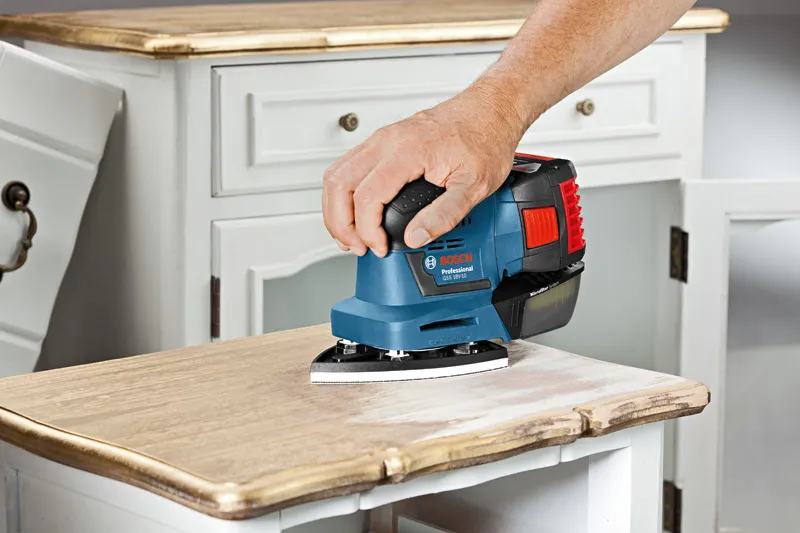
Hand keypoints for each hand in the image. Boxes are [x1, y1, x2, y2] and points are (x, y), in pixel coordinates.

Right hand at [322, 82, 525, 256]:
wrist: (490, 110)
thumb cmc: (485, 139)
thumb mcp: (475, 185)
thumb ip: (445, 214)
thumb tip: (416, 237)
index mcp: (408, 151)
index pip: (367, 196)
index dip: (367, 229)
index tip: (379, 247)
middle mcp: (387, 141)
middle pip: (339, 184)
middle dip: (340, 223)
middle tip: (355, 247)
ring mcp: (382, 138)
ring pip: (336, 173)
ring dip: (336, 209)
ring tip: (350, 235)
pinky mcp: (383, 140)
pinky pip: (347, 166)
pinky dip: (343, 193)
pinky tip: (353, 210)